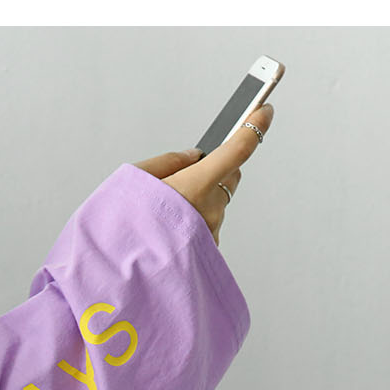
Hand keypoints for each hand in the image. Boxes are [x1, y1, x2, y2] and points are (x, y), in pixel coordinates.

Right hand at [140, 102, 274, 245]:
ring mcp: (212, 233)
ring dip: (202, 200)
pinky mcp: (208, 252)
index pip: (237, 150)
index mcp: (196, 186)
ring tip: (168, 212)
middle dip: (219, 169)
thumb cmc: (126, 229)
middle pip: (231, 177)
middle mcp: (212, 209)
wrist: (124, 277)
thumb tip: (194, 157)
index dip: (254, 127)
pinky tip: (171, 232)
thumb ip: (169, 162)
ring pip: (217, 204)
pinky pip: (208, 228)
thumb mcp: (137, 180)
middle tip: (193, 171)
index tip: (265, 112)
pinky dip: (196, 224)